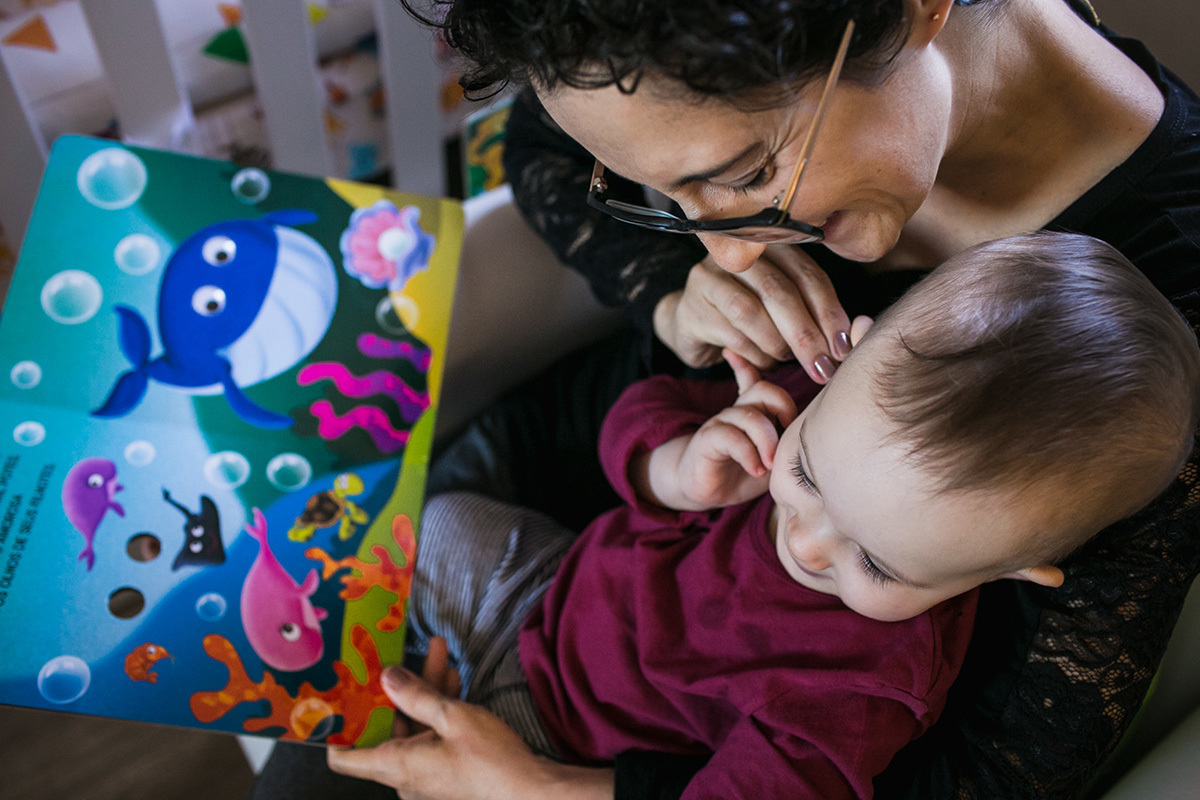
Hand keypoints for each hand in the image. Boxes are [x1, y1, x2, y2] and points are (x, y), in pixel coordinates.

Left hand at [328, 643, 611, 799]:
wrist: (531, 792)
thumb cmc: (490, 761)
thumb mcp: (453, 717)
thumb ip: (416, 695)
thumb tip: (386, 676)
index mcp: (395, 766)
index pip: (342, 757)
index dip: (334, 729)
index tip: (333, 696)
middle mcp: (404, 777)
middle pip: (388, 728)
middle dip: (398, 689)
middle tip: (405, 655)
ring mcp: (426, 777)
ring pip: (414, 729)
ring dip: (425, 694)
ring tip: (439, 655)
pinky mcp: (446, 774)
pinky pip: (431, 739)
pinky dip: (438, 713)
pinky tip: (453, 683)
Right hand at [647, 350, 798, 510]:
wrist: (706, 490)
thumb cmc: (742, 474)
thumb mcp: (772, 458)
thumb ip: (787, 444)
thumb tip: (813, 438)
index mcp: (753, 411)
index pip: (758, 379)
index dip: (768, 373)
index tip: (789, 408)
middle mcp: (737, 411)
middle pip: (763, 390)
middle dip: (783, 407)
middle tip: (788, 434)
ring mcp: (721, 422)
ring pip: (750, 415)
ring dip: (766, 441)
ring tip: (771, 465)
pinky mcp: (708, 439)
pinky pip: (731, 437)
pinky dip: (749, 455)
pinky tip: (756, 470)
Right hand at [653, 248, 850, 382]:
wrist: (693, 323)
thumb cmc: (751, 316)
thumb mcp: (785, 306)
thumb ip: (815, 310)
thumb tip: (857, 332)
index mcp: (772, 246)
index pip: (808, 275)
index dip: (829, 313)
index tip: (843, 348)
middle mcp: (739, 254)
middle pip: (779, 292)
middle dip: (806, 334)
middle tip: (822, 367)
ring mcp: (709, 277)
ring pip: (751, 312)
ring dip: (777, 344)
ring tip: (787, 361)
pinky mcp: (691, 306)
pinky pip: (730, 334)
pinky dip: (754, 354)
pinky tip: (764, 363)